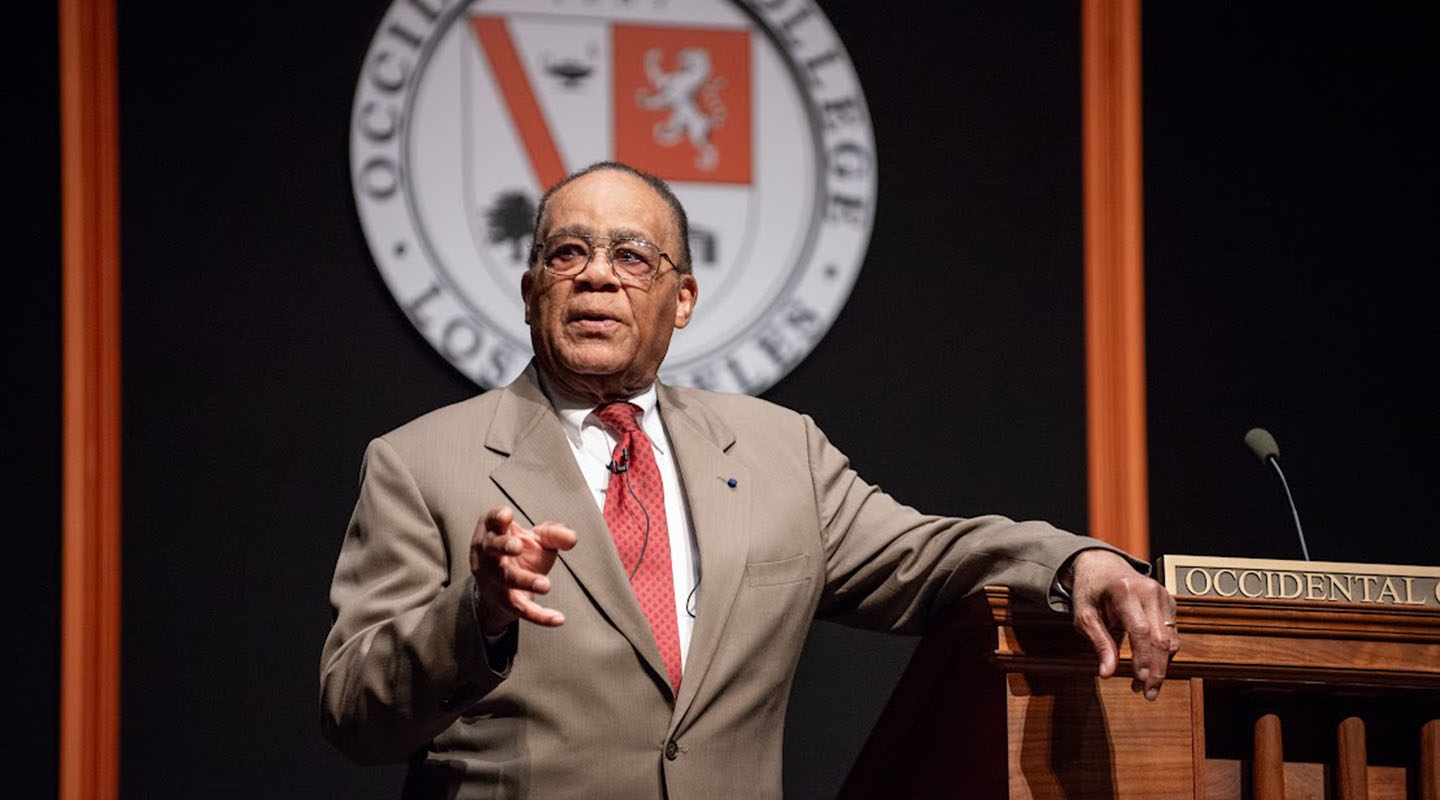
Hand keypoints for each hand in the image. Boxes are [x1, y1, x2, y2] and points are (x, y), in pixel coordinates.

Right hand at [469, 506, 577, 634]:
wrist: (505, 587)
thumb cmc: (522, 552)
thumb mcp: (538, 538)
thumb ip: (554, 533)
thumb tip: (571, 538)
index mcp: (494, 531)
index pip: (491, 520)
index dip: (497, 517)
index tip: (507, 515)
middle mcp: (488, 554)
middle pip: (491, 548)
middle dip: (503, 546)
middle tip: (517, 546)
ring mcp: (493, 579)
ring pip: (505, 579)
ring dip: (524, 581)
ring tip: (545, 585)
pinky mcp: (504, 601)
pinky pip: (520, 609)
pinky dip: (540, 616)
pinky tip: (558, 619)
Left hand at [1067, 549, 1179, 700]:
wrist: (1101, 565)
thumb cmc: (1090, 591)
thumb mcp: (1085, 616)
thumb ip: (1099, 643)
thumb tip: (1107, 673)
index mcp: (1125, 591)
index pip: (1141, 632)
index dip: (1143, 660)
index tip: (1139, 682)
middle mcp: (1149, 590)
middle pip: (1161, 639)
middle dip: (1156, 670)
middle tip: (1148, 694)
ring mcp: (1162, 594)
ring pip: (1171, 639)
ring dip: (1161, 666)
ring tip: (1145, 685)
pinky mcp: (1169, 600)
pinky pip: (1172, 633)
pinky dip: (1164, 653)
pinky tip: (1151, 666)